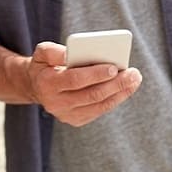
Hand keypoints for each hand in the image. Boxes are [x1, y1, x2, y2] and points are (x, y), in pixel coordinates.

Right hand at [25, 42, 141, 126]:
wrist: (36, 86)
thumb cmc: (45, 64)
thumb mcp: (42, 52)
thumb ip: (54, 51)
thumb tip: (72, 54)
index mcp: (47, 83)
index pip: (74, 79)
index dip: (95, 74)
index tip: (113, 67)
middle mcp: (56, 103)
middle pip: (91, 94)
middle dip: (115, 84)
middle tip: (133, 73)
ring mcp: (66, 114)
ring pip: (99, 105)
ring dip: (120, 93)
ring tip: (134, 79)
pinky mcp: (75, 120)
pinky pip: (99, 110)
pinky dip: (115, 99)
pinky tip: (126, 88)